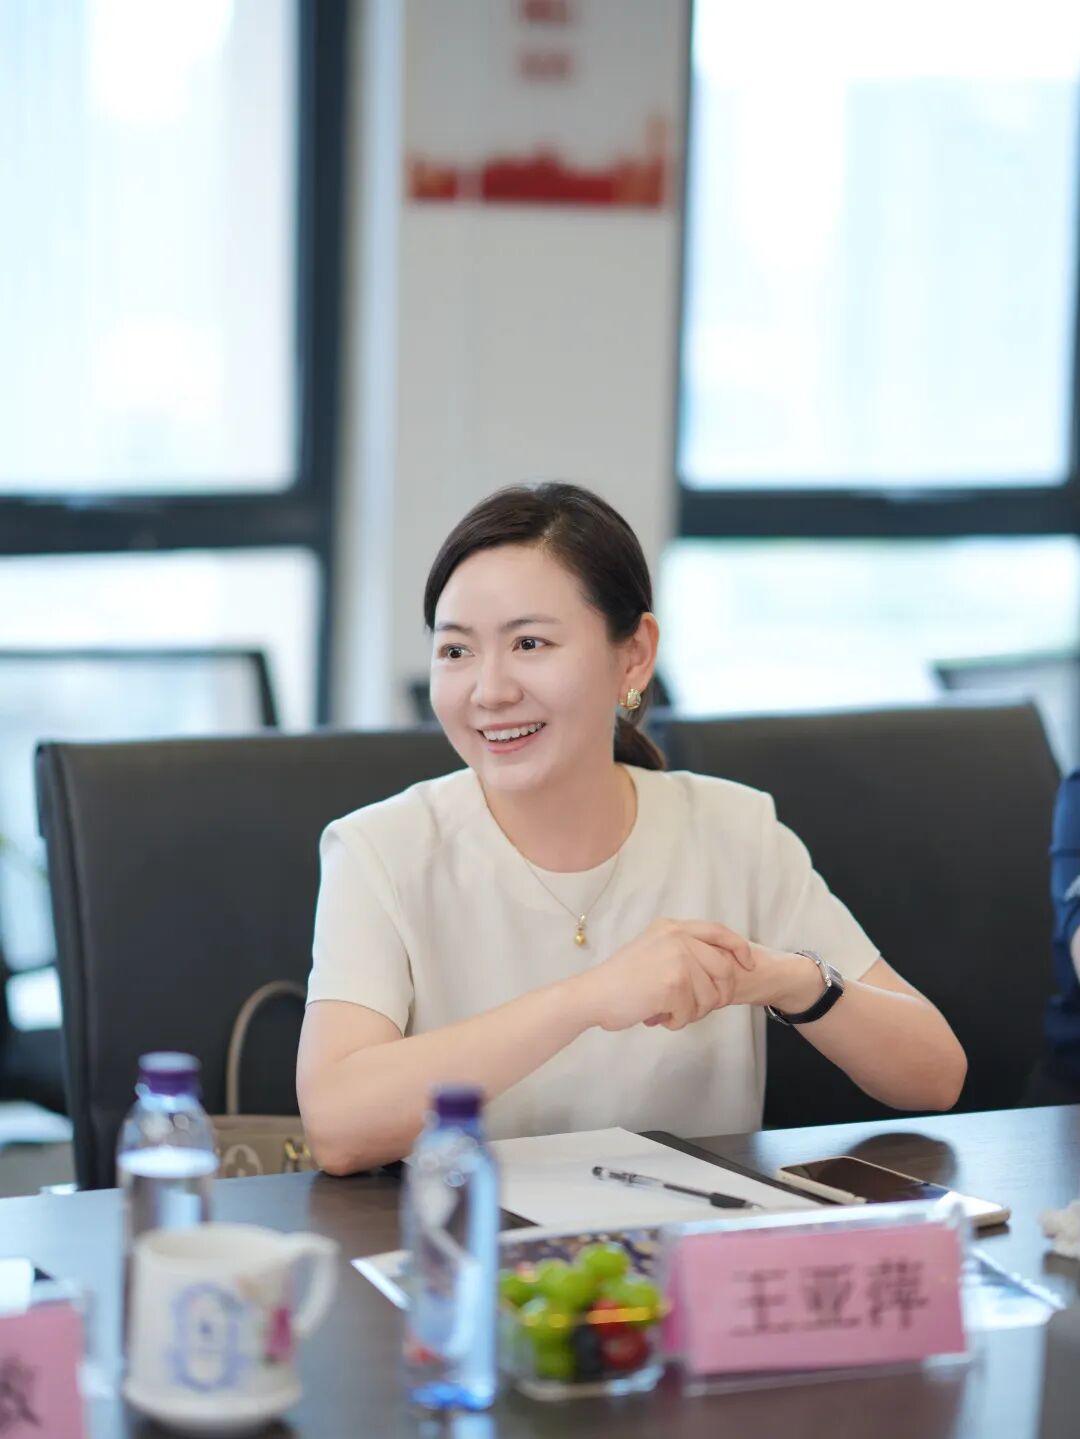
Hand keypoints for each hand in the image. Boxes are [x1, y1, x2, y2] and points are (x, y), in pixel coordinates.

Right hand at [572, 919, 755, 1032]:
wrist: (593, 994)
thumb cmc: (620, 980)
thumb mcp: (653, 950)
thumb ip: (683, 952)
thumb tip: (721, 972)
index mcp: (672, 927)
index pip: (719, 931)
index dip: (738, 948)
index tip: (747, 964)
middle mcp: (677, 937)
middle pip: (724, 968)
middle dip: (718, 995)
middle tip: (697, 1008)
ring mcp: (677, 959)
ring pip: (710, 996)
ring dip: (692, 1012)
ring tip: (667, 1011)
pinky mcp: (674, 983)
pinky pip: (690, 1012)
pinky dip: (676, 1021)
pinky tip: (656, 1016)